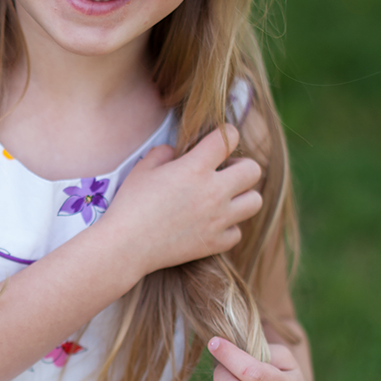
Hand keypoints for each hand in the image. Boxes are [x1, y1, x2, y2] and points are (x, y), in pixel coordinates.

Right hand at [104, 125, 262, 277]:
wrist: (125, 246)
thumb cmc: (130, 204)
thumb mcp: (143, 168)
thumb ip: (164, 153)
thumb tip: (177, 152)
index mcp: (195, 168)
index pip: (229, 137)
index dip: (226, 134)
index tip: (217, 142)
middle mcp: (213, 192)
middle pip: (254, 170)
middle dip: (242, 166)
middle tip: (225, 172)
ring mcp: (218, 220)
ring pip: (255, 201)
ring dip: (243, 196)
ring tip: (225, 198)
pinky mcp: (215, 243)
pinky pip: (237, 232)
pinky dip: (228, 227)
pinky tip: (211, 224)